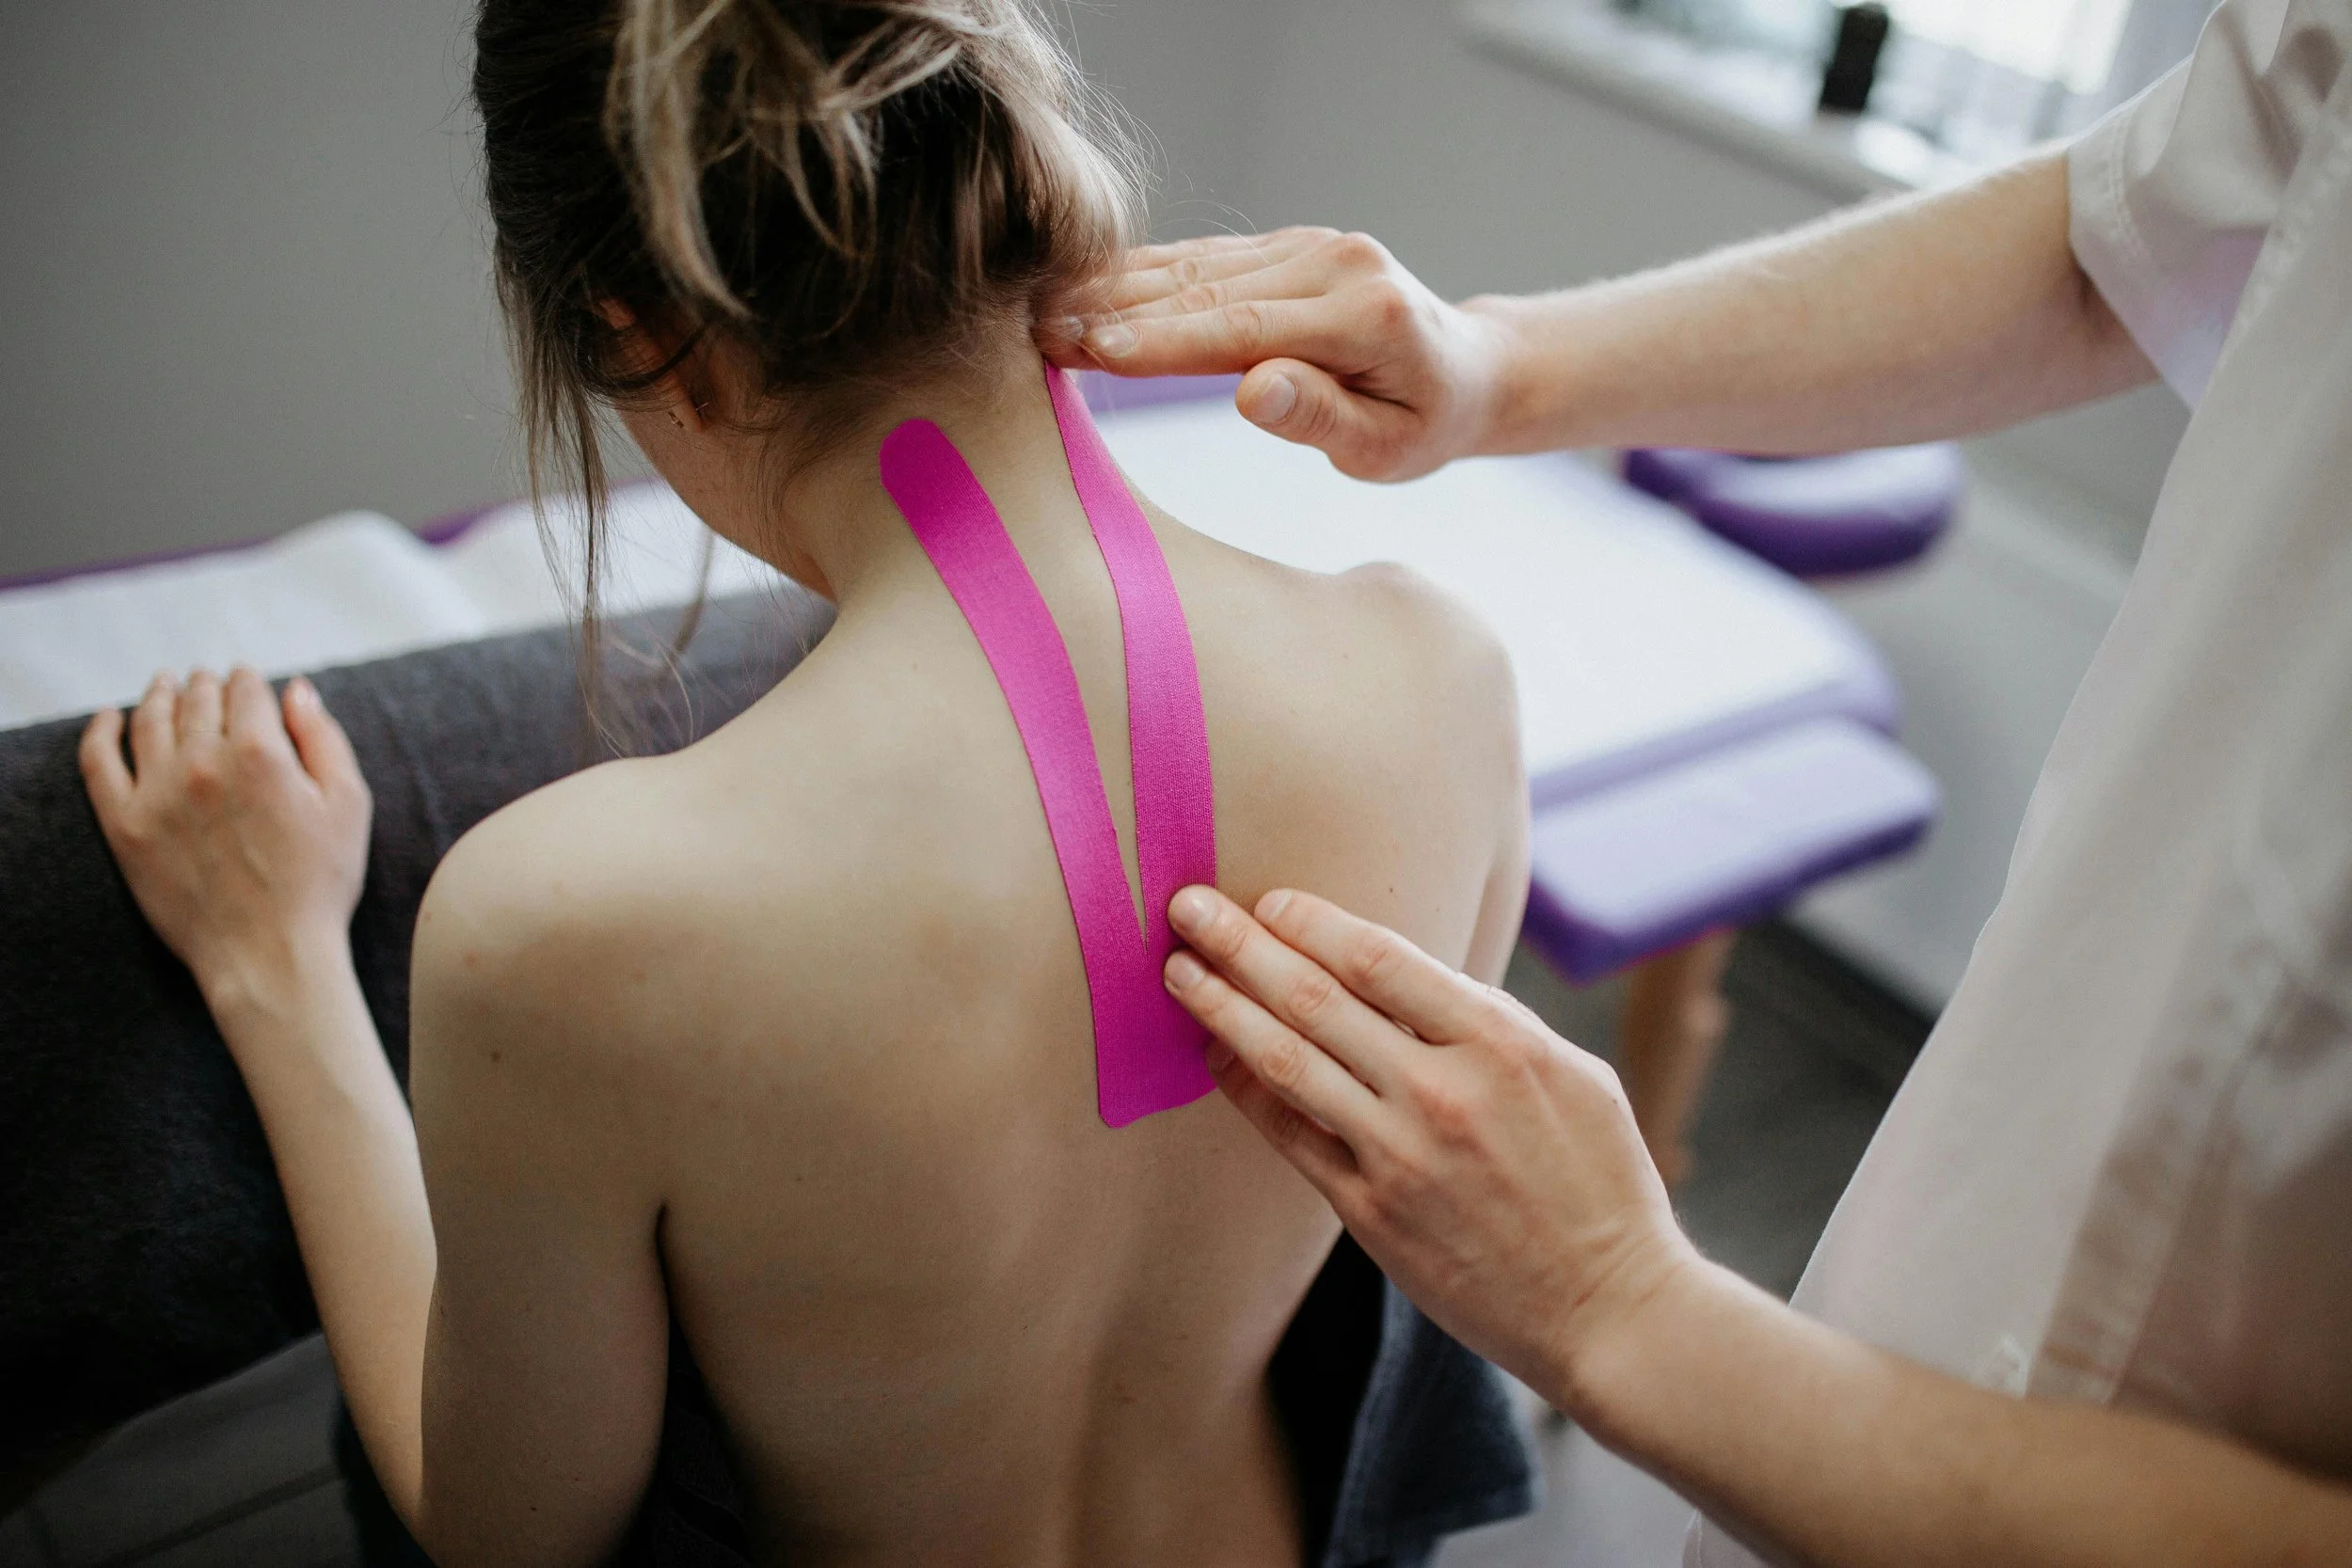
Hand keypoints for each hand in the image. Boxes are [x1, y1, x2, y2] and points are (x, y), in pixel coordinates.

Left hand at [81, 668, 371, 1014]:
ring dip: (159, 694)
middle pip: (197, 699)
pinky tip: (108, 717)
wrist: (269, 955)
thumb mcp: (348, 804)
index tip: (248, 681)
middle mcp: (204, 763)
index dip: (248, 680)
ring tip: (164, 685)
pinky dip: (101, 731)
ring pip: (149, 720)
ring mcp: (158, 794)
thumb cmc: (319, 884)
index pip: (245, 689)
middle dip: (206, 684)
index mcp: (261, 753)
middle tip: (207, 682)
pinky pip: (99, 762)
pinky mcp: (125, 826)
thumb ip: (323, 739)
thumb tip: (296, 691)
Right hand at [1041, 228, 1510, 481]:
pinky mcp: (1291, 246)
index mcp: (1362, 314)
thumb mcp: (1385, 447)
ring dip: (1116, 286)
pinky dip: (1145, 273)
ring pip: (1197, 265)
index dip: (1159, 341)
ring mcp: (1311, 246)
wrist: (1469, 371)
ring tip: (1042, 307)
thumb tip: (1250, 391)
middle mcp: (1335, 262)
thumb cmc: (1425, 425)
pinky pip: (1207, 259)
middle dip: (1115, 309)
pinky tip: (1088, 285)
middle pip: (1206, 288)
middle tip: (1033, 330)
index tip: (1087, 348)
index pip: (1240, 328)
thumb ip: (1319, 415)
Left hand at [1162, 884, 1698, 1410]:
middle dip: (1241, 945)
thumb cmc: (1601, 1184)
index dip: (1312, 922)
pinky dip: (1246, 1090)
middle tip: (1187, 907)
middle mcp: (1441, 1092)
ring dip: (1222, 1010)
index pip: (1380, 958)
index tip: (1270, 899)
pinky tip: (1215, 1056)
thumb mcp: (1572, 1075)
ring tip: (1179, 972)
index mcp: (1500, 1043)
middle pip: (1316, 999)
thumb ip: (1490, 1022)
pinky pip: (1291, 1137)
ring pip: (1287, 1063)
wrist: (1611, 1310)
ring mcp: (1400, 1156)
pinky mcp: (1372, 1214)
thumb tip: (1412, 977)